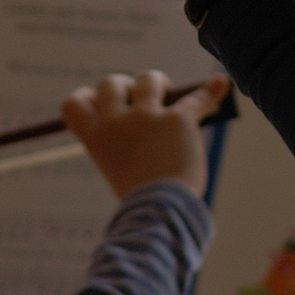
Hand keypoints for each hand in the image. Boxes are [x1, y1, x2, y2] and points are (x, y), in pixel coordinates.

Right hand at [62, 71, 233, 198]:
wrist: (160, 215)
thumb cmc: (142, 202)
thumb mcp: (120, 170)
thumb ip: (127, 144)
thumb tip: (158, 116)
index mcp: (96, 138)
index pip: (74, 103)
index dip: (87, 97)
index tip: (100, 101)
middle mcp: (116, 123)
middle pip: (110, 83)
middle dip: (124, 84)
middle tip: (139, 99)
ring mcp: (147, 118)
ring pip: (149, 80)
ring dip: (159, 82)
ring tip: (168, 92)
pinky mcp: (177, 120)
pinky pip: (196, 99)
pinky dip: (211, 92)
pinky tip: (221, 85)